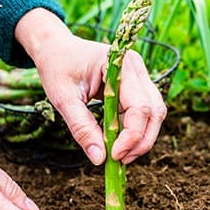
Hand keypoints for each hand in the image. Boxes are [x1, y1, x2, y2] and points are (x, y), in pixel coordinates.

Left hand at [15, 8, 166, 164]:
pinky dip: (133, 130)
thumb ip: (81, 127)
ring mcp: (137, 77)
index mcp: (121, 65)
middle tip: (120, 160)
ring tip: (119, 155)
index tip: (114, 156)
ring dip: (140, 138)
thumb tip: (99, 159)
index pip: (140, 107)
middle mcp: (136, 69)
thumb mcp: (63, 98)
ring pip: (152, 114)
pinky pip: (140, 112)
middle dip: (141, 141)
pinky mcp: (132, 87)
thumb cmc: (57, 67)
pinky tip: (117, 143)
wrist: (55, 49)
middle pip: (154, 111)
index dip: (131, 136)